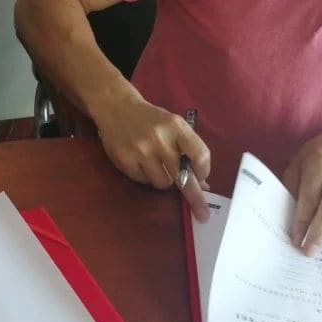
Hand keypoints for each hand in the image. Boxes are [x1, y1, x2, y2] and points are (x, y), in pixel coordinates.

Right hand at [93, 94, 211, 220]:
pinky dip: (146, 177)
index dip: (204, 170)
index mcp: (176, 126)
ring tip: (156, 165)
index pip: (199, 154)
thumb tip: (202, 182)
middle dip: (194, 196)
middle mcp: (159, 138)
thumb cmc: (151, 119)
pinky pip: (144, 181)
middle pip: (183, 176)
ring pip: (163, 183)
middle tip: (203, 214)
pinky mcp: (125, 160)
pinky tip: (141, 162)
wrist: (116, 108)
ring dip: (164, 180)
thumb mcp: (173, 126)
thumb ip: (189, 150)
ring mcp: (141, 150)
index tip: (203, 178)